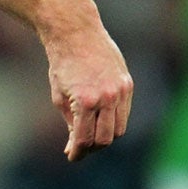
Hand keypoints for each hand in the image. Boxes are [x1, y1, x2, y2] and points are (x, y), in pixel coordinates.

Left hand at [43, 2, 135, 160]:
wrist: (76, 32)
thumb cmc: (62, 63)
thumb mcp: (59, 96)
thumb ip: (71, 123)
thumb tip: (75, 146)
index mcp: (86, 101)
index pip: (85, 139)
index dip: (78, 152)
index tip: (72, 156)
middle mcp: (107, 97)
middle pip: (105, 139)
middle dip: (92, 147)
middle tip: (81, 146)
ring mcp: (120, 90)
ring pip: (118, 129)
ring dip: (105, 135)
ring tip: (90, 132)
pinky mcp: (128, 83)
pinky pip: (124, 112)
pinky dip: (113, 120)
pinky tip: (100, 118)